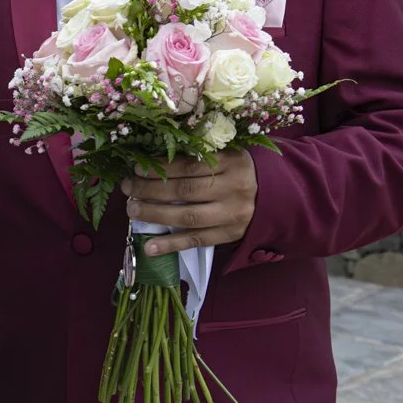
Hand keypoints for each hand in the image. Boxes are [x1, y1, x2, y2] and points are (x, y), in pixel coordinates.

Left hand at [122, 151, 257, 256]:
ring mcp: (232, 214)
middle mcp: (234, 188)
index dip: (160, 168)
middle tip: (127, 188)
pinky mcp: (230, 235)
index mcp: (232, 161)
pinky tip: (149, 248)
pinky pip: (197, 241)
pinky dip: (171, 245)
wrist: (275, 195)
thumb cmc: (240, 170)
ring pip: (188, 217)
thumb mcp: (226, 155)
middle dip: (150, 190)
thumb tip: (153, 161)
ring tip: (132, 210)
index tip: (136, 168)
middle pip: (185, 190)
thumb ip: (198, 156)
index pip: (189, 165)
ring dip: (155, 215)